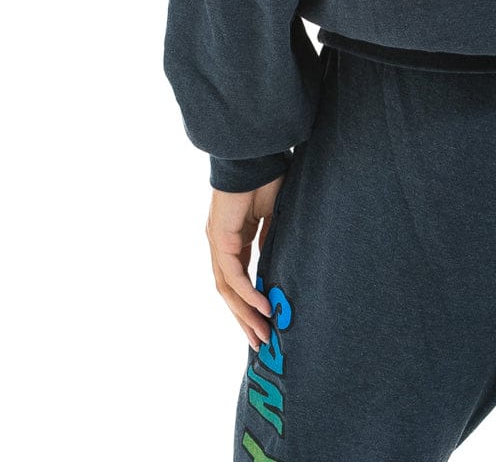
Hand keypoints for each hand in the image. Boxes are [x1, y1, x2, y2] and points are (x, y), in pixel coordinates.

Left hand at [206, 175, 284, 350]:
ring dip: (245, 314)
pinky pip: (233, 274)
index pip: (236, 281)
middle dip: (244, 319)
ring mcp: (217, 242)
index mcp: (231, 239)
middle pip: (229, 292)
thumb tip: (276, 269)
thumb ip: (271, 242)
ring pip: (228, 289)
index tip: (264, 324)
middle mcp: (220, 244)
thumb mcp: (274, 218)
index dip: (248, 305)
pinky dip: (247, 293)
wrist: (256, 153)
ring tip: (262, 333)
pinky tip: (263, 307)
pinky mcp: (221, 237)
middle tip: (260, 342)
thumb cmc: (267, 178)